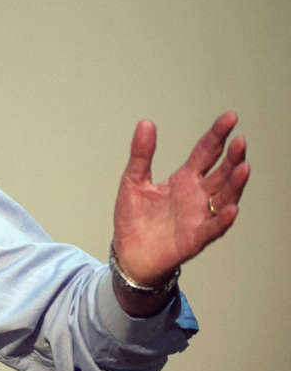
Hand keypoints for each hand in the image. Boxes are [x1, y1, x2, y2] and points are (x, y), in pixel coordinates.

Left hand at [112, 113, 249, 291]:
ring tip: (243, 167)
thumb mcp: (133, 181)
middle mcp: (197, 195)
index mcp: (184, 179)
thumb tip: (146, 123)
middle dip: (231, 157)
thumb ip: (141, 154)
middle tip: (239, 141)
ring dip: (235, 184)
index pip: (205, 152)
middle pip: (220, 172)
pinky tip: (231, 208)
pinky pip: (213, 227)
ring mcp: (199, 216)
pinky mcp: (195, 238)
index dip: (217, 135)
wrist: (129, 253)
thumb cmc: (135, 218)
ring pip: (224, 197)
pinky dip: (222, 219)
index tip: (230, 117)